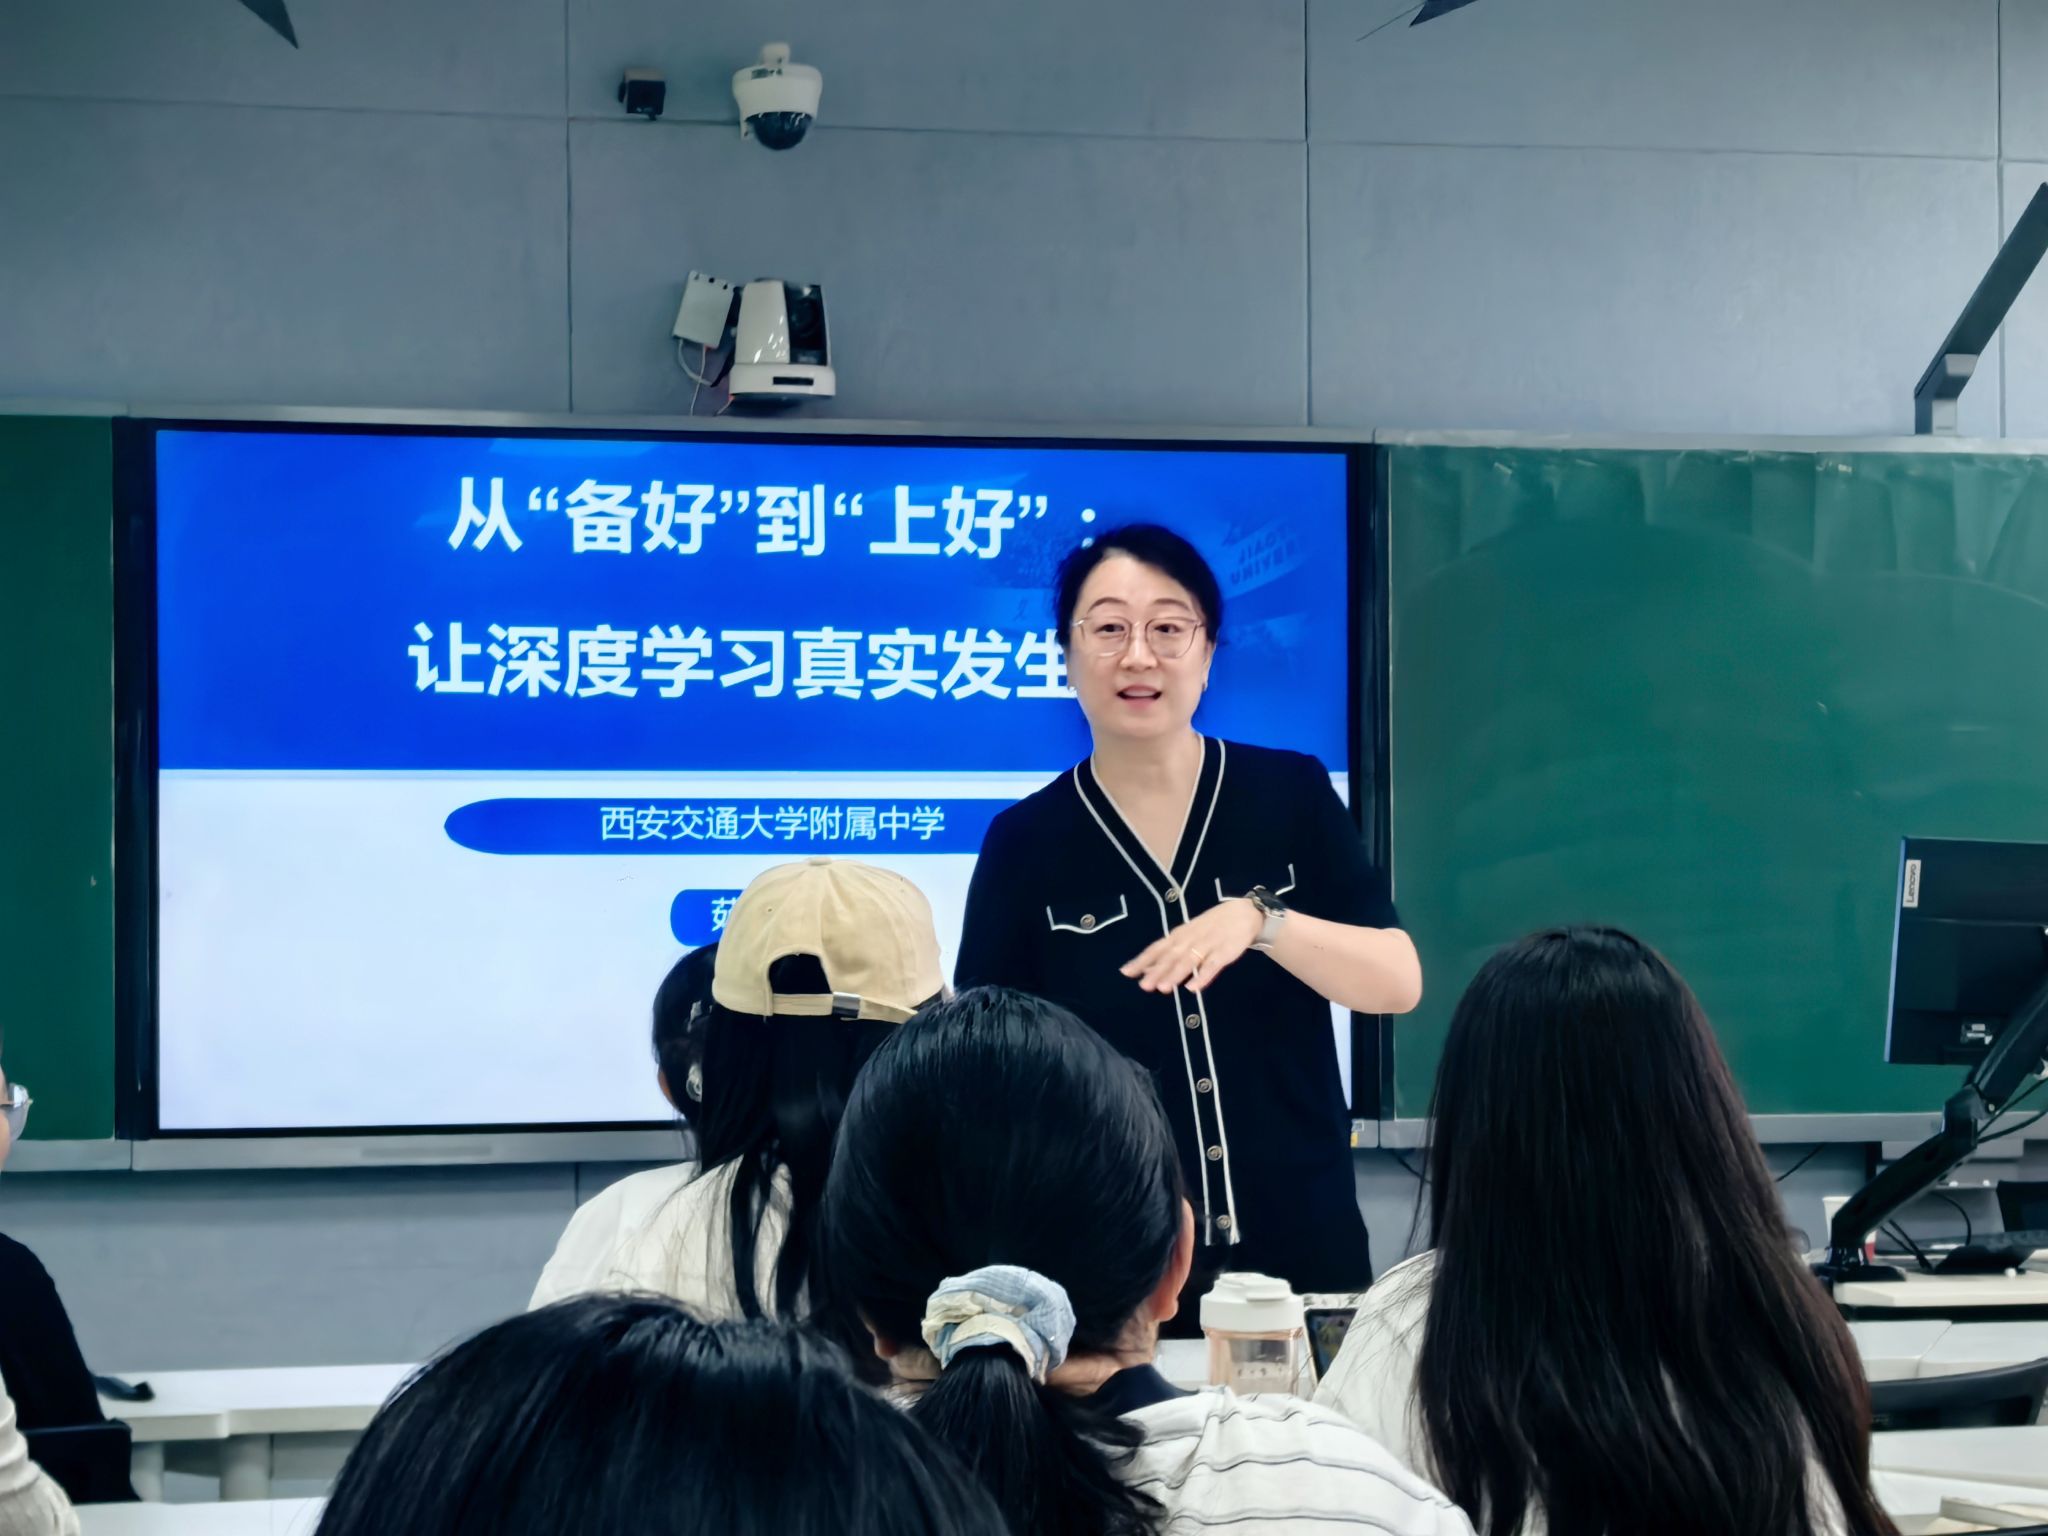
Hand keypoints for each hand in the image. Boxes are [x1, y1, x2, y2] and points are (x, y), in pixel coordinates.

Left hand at [1121, 899, 1262, 993]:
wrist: (1244, 912)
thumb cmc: (1211, 926)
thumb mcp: (1188, 934)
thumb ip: (1169, 951)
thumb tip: (1145, 967)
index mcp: (1180, 934)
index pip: (1158, 947)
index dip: (1143, 960)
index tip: (1126, 972)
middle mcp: (1191, 938)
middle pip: (1171, 956)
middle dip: (1157, 971)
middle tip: (1143, 985)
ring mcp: (1208, 945)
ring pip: (1189, 961)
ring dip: (1176, 974)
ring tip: (1163, 988)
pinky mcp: (1225, 952)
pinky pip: (1213, 965)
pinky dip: (1203, 976)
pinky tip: (1193, 988)